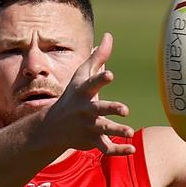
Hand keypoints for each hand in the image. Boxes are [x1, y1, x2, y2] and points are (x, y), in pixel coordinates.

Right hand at [43, 33, 135, 155]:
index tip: (110, 74)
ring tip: (130, 132)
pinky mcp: (92, 141)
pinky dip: (118, 150)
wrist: (54, 126)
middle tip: (125, 110)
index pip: (92, 84)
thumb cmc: (72, 95)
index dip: (101, 79)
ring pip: (103, 130)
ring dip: (116, 131)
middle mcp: (85, 110)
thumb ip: (98, 58)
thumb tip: (109, 36)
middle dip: (111, 109)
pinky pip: (105, 148)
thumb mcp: (82, 76)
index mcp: (84, 93)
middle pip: (99, 109)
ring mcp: (88, 126)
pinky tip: (132, 149)